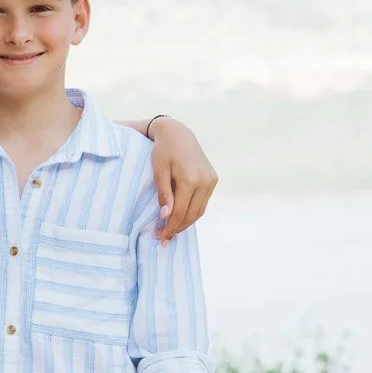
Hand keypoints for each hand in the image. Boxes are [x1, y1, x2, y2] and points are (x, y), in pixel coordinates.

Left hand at [146, 119, 217, 242]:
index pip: (180, 212)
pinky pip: (203, 202)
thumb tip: (166, 216)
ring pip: (199, 210)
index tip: (160, 238)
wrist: (178, 133)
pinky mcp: (213, 179)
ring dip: (186, 223)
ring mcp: (211, 180)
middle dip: (177, 229)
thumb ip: (163, 194)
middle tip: (164, 239)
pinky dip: (193, 212)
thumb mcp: (158, 171)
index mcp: (190, 179)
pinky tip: (182, 217)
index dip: (170, 228)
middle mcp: (204, 181)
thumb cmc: (163, 151)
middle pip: (191, 214)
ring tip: (171, 231)